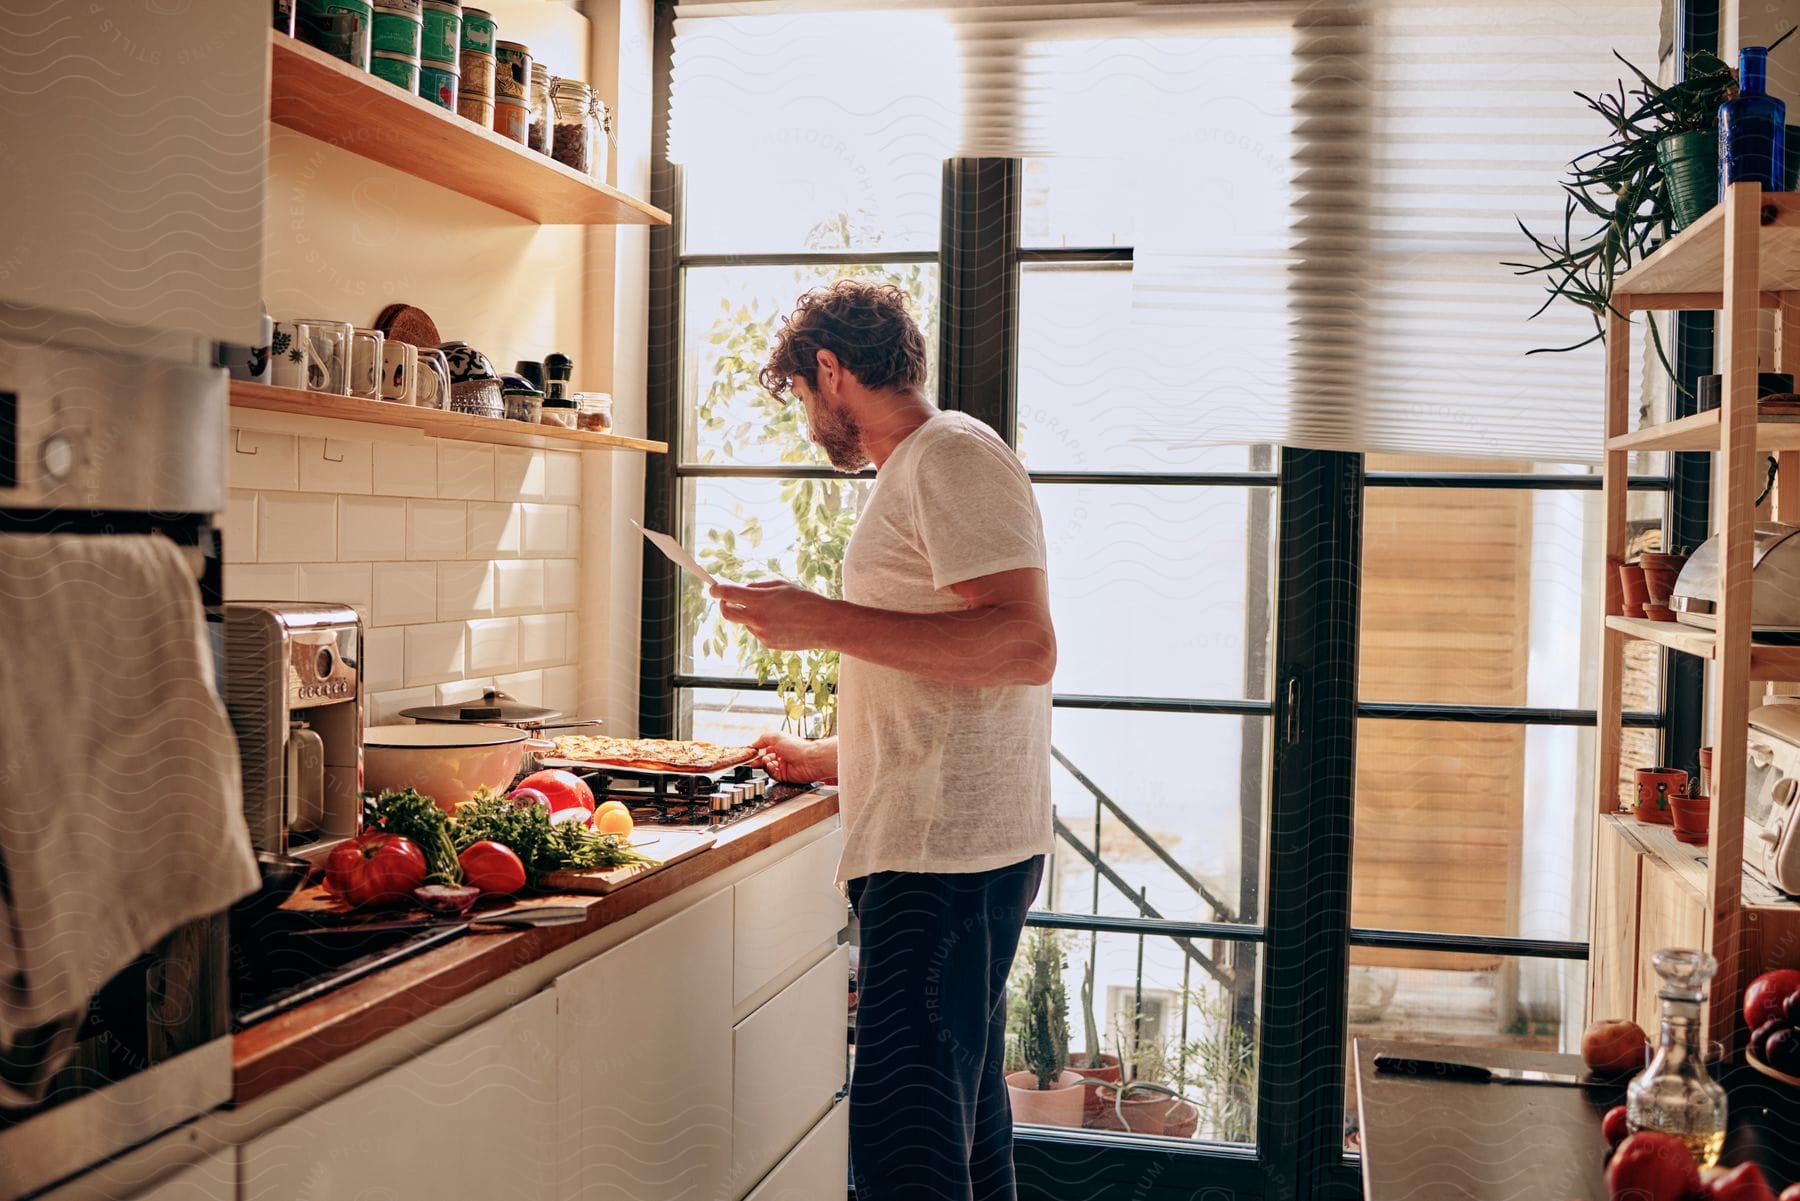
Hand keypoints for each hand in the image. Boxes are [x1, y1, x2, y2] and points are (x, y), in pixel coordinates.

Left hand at [710, 579, 834, 650]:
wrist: (825, 625)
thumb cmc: (805, 600)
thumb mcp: (780, 585)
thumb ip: (757, 587)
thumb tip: (741, 590)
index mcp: (760, 601)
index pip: (728, 594)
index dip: (716, 589)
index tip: (713, 587)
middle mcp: (757, 619)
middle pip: (727, 613)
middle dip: (723, 605)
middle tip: (726, 599)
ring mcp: (762, 634)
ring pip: (746, 622)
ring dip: (750, 615)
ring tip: (774, 610)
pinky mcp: (768, 644)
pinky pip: (758, 632)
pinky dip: (763, 625)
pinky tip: (782, 622)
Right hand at [753, 731, 836, 784]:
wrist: (809, 760)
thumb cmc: (798, 747)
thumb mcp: (777, 736)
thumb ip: (763, 739)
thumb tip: (754, 744)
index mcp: (780, 746)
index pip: (765, 749)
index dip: (758, 752)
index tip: (750, 753)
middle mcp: (782, 756)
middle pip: (765, 760)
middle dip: (758, 760)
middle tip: (752, 761)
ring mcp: (783, 766)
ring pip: (768, 768)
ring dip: (765, 764)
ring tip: (767, 761)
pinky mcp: (785, 776)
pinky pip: (773, 775)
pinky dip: (770, 771)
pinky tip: (771, 766)